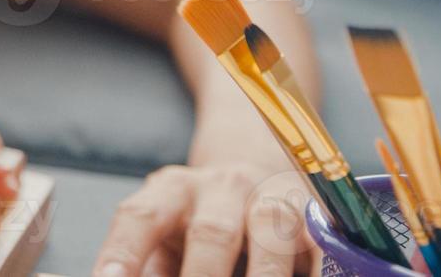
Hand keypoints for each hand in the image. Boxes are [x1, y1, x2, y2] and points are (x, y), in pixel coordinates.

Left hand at [93, 163, 316, 276]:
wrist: (257, 173)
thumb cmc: (198, 225)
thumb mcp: (167, 239)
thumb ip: (151, 266)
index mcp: (171, 190)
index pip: (141, 217)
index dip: (124, 252)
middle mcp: (221, 188)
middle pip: (211, 233)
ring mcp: (272, 198)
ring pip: (270, 235)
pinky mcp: (315, 216)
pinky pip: (317, 247)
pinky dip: (314, 273)